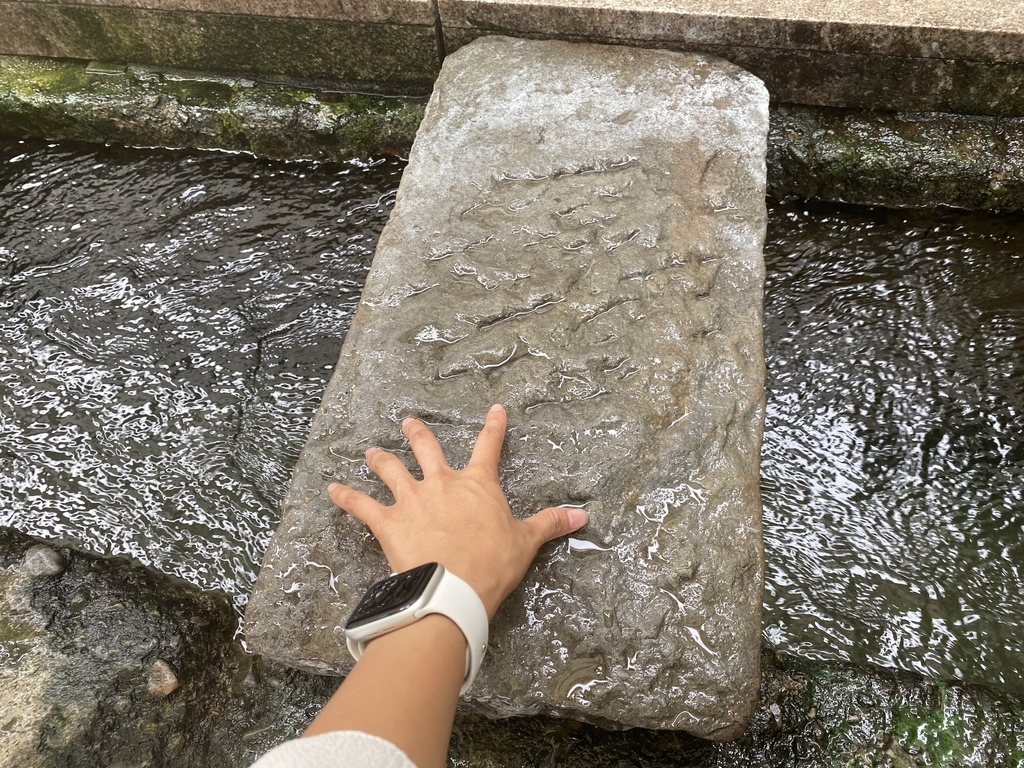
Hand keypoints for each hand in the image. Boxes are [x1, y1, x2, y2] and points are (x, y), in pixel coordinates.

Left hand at [327, 404, 587, 618]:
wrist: (452, 588)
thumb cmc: (490, 564)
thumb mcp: (525, 542)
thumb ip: (550, 523)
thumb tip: (582, 515)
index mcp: (477, 484)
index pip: (489, 446)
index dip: (493, 426)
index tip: (495, 409)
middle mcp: (441, 483)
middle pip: (428, 448)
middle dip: (418, 433)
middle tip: (409, 420)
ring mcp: (412, 499)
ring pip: (391, 469)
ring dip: (380, 459)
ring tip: (371, 451)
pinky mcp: (387, 522)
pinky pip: (361, 505)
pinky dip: (345, 496)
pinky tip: (331, 488)